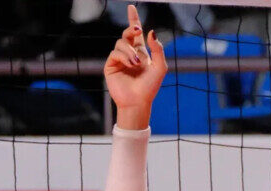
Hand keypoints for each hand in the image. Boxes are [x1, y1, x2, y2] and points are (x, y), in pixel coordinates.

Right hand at [103, 5, 166, 123]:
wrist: (138, 102)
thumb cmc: (150, 87)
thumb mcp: (160, 67)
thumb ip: (158, 49)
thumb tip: (150, 31)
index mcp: (141, 54)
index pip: (136, 34)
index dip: (133, 20)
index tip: (131, 7)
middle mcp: (130, 55)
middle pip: (127, 34)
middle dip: (132, 28)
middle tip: (137, 29)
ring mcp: (119, 60)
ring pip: (121, 42)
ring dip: (130, 51)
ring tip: (136, 63)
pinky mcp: (111, 65)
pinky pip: (115, 52)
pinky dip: (123, 57)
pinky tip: (130, 65)